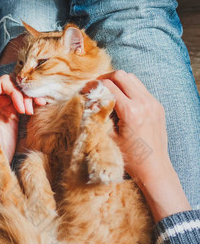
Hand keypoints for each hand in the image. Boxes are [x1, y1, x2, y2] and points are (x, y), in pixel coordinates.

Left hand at [0, 73, 44, 191]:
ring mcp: (3, 105)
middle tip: (28, 110)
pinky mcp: (12, 112)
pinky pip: (23, 101)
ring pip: (19, 92)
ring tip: (33, 110)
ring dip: (29, 98)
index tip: (21, 107)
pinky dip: (31, 102)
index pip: (1, 83)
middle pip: (12, 85)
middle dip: (23, 95)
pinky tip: (39, 105)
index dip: (14, 91)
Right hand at [99, 71, 190, 220]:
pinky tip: (122, 101)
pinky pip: (141, 89)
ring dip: (119, 82)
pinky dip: (129, 90)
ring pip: (133, 79)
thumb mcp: (110, 138)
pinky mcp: (157, 106)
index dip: (94, 86)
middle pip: (121, 76)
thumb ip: (100, 117)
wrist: (154, 167)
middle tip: (97, 87)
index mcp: (130, 111)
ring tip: (109, 92)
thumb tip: (91, 102)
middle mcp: (144, 103)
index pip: (109, 86)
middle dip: (106, 78)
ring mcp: (153, 103)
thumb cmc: (131, 157)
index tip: (86, 90)